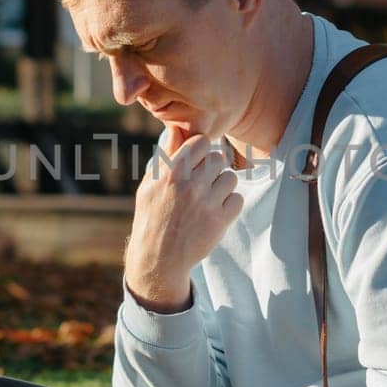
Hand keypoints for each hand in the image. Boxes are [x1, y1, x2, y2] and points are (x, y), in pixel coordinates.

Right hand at [125, 125, 242, 311]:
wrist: (159, 257)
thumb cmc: (152, 215)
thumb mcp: (150, 183)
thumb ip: (166, 155)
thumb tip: (176, 128)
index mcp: (172, 173)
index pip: (202, 141)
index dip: (201, 149)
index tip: (197, 160)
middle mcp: (190, 185)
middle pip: (219, 158)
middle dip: (212, 167)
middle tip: (202, 180)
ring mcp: (207, 204)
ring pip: (231, 177)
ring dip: (222, 185)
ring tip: (208, 196)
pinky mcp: (220, 221)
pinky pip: (237, 199)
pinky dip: (229, 204)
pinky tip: (215, 210)